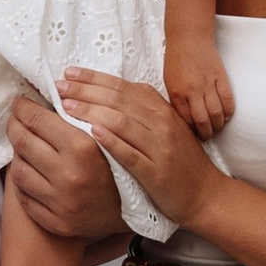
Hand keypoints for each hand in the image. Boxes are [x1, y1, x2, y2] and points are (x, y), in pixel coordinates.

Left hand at [6, 93, 121, 241]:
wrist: (136, 211)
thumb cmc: (122, 166)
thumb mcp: (107, 135)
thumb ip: (78, 116)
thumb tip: (46, 94)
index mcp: (83, 148)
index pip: (36, 120)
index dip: (22, 108)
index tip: (19, 103)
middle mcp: (69, 175)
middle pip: (22, 143)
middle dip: (14, 126)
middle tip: (15, 120)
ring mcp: (61, 202)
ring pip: (18, 171)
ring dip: (17, 155)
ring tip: (24, 147)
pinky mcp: (57, 222)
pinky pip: (24, 199)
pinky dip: (22, 184)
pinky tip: (30, 173)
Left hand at [61, 69, 220, 229]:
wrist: (205, 193)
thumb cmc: (180, 160)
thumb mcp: (166, 127)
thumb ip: (143, 108)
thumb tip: (108, 91)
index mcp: (161, 109)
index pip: (122, 87)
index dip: (94, 78)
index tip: (69, 72)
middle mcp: (161, 123)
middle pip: (118, 100)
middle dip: (86, 90)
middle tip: (59, 87)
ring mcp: (159, 147)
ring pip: (123, 122)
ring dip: (92, 111)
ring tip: (67, 106)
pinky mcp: (156, 172)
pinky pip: (132, 154)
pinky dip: (112, 141)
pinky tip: (92, 132)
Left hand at [167, 43, 234, 139]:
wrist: (189, 37)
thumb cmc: (177, 59)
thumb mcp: (169, 81)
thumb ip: (176, 100)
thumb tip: (184, 119)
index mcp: (177, 92)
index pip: (186, 120)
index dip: (192, 131)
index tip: (194, 135)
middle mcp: (193, 90)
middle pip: (203, 121)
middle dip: (206, 134)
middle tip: (207, 137)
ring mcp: (208, 84)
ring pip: (217, 113)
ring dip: (218, 125)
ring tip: (216, 129)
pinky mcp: (221, 77)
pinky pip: (228, 100)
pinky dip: (228, 112)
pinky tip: (226, 117)